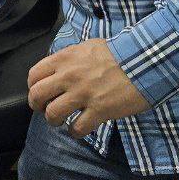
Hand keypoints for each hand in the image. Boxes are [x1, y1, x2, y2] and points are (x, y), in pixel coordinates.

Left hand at [27, 39, 149, 136]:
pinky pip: (77, 128)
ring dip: (54, 120)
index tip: (39, 93)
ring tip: (61, 121)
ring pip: (53, 114)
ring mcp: (83, 94)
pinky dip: (75, 132)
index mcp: (64, 59)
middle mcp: (68, 76)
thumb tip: (60, 68)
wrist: (145, 60)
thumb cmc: (119, 52)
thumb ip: (70, 58)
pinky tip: (79, 129)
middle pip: (37, 95)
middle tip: (45, 110)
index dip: (33, 87)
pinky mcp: (99, 110)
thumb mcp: (88, 47)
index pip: (34, 75)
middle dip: (37, 106)